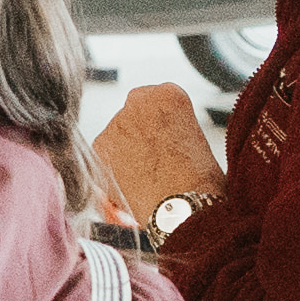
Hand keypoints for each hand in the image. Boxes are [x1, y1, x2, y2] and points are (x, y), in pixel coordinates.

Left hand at [92, 79, 224, 229]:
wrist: (183, 206)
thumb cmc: (199, 180)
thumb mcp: (196, 140)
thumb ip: (174, 129)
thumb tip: (162, 141)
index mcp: (168, 93)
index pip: (157, 101)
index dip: (162, 126)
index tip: (166, 141)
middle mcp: (138, 101)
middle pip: (134, 115)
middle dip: (140, 135)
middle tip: (154, 161)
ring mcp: (116, 123)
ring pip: (117, 136)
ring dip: (126, 153)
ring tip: (145, 179)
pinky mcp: (100, 147)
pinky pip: (104, 157)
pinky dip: (113, 171)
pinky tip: (132, 186)